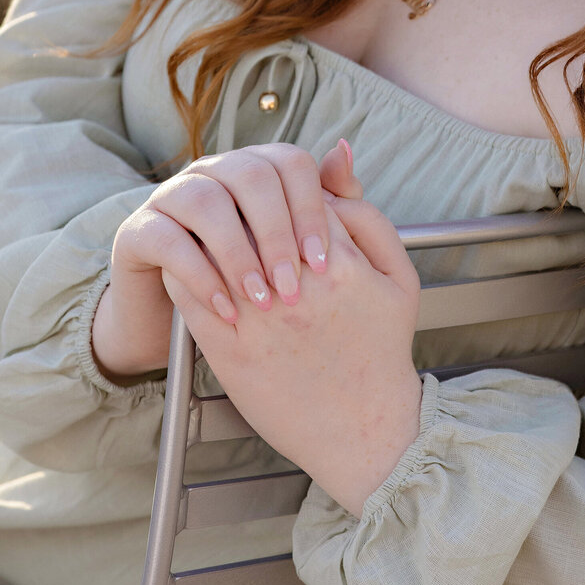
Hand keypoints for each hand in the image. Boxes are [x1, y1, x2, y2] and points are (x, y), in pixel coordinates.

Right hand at [91, 139, 361, 383]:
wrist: (181, 319)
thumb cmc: (253, 278)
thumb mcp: (293, 249)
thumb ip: (327, 206)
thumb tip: (345, 151)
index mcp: (257, 166)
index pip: (291, 162)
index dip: (311, 208)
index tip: (324, 261)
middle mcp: (214, 170)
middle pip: (251, 176)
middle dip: (277, 234)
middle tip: (292, 287)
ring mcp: (172, 195)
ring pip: (207, 201)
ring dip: (238, 254)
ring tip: (260, 300)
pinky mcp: (138, 229)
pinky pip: (166, 239)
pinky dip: (199, 275)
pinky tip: (225, 307)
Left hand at [162, 192, 422, 516]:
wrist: (363, 430)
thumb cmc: (382, 349)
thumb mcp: (398, 276)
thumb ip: (368, 214)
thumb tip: (337, 155)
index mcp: (342, 263)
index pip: (298, 195)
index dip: (287, 196)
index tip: (283, 207)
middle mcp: (298, 286)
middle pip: (253, 217)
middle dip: (246, 211)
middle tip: (241, 211)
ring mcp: (260, 319)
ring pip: (215, 248)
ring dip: (209, 234)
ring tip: (211, 231)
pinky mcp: (230, 350)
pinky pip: (191, 292)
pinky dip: (187, 271)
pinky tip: (194, 267)